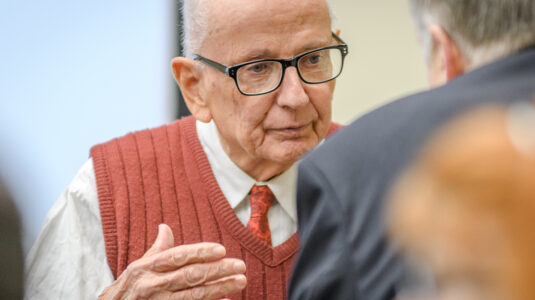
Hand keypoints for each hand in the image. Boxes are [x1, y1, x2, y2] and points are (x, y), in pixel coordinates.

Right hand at [98, 224, 246, 299]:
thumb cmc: (128, 288)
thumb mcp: (139, 266)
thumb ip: (158, 249)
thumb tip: (165, 227)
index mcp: (148, 267)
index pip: (178, 256)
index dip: (200, 252)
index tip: (222, 249)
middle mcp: (153, 284)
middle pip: (190, 276)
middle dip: (218, 270)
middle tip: (241, 266)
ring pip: (194, 296)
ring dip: (220, 289)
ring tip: (240, 282)